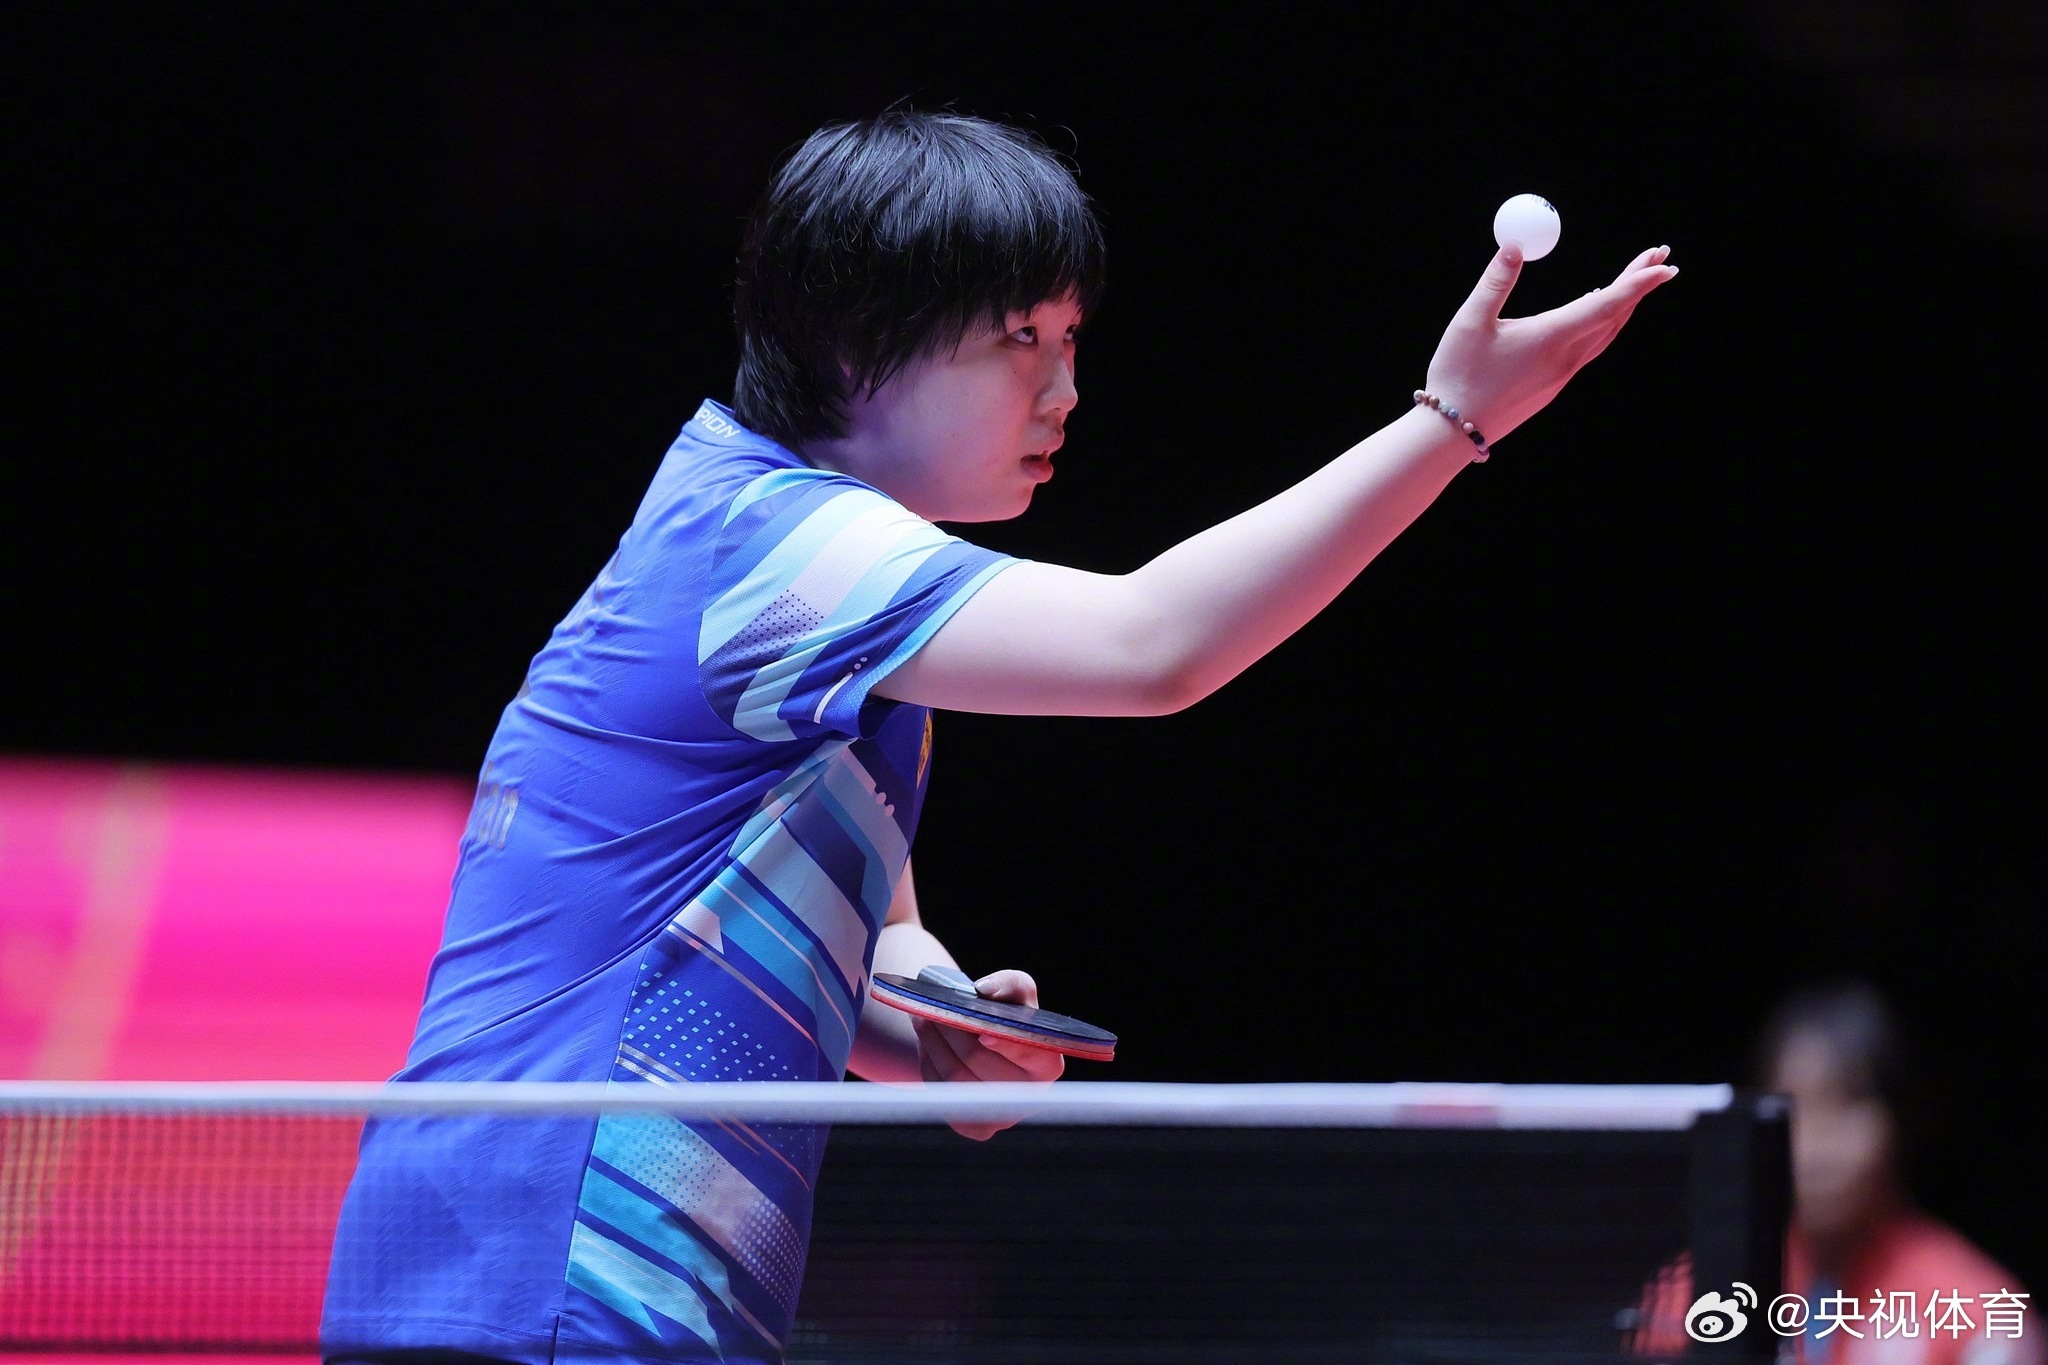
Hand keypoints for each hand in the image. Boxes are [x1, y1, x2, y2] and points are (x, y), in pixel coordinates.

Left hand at [915, 968, 1064, 1140]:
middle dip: (951, 1030)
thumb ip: (1010, 984)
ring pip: (955, 1076)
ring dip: (932, 1043)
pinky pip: (943, 1093)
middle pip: (980, 1061)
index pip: (1029, 1054)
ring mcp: (1001, 1117)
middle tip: (931, 1007)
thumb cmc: (1005, 1014)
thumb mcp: (1016, 991)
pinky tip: (927, 1044)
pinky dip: (929, 1064)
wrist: (983, 1043)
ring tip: (921, 1018)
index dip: (1005, 1044)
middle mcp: (1029, 1096)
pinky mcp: (974, 1128)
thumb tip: (984, 991)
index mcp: (1048, 1064)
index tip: (982, 1032)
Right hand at [1424, 243, 1677, 445]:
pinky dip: (1604, 323)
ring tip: (1637, 280)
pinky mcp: (1553, 385)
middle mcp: (1565, 358)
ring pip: (1606, 334)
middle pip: (1615, 316)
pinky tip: (1597, 313)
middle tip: (1658, 255)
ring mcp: (1562, 375)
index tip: (1665, 262)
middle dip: (1639, 284)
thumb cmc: (1459, 375)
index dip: (1639, 281)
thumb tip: (1514, 245)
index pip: (1607, 304)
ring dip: (1625, 305)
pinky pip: (1590, 348)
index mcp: (1551, 338)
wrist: (1453, 432)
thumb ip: (1495, 282)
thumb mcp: (1470, 322)